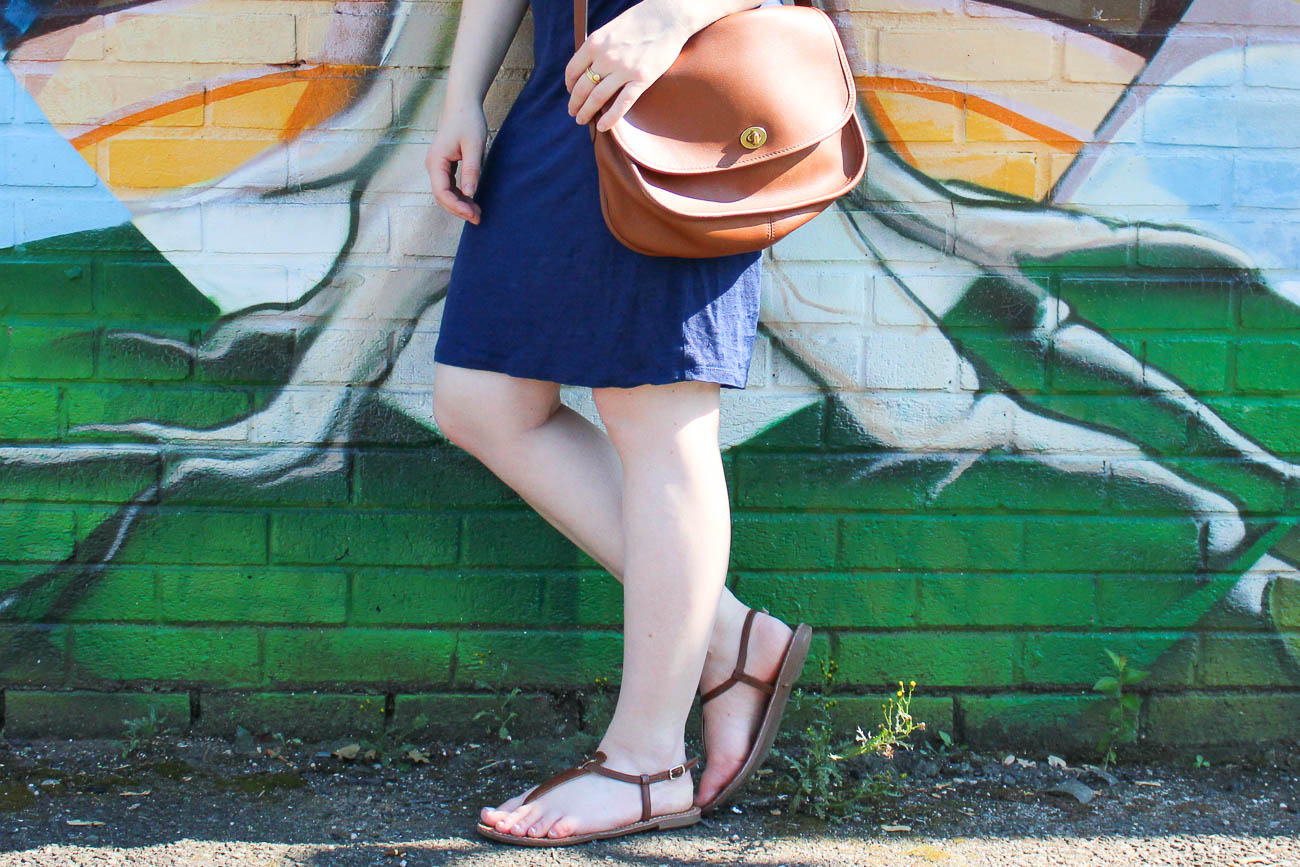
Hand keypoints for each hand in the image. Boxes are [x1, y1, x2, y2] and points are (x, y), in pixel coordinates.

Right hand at [426, 104, 486, 224]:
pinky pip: (449, 185)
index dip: (457, 207)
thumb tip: (470, 194)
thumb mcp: (474, 146)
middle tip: (478, 218)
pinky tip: (472, 200)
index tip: (473, 214)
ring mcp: (437, 165)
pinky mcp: (444, 164)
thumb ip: (471, 170)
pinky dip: (460, 195)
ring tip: (477, 212)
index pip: (441, 192)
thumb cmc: (468, 122)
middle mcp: (433, 165)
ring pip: (445, 192)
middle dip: (459, 209)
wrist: (462, 104)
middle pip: (442, 196)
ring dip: (460, 204)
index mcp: (436, 161)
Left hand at [563, 0, 692, 131]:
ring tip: (581, 120)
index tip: (571, 91)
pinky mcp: (642, 79)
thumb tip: (588, 66)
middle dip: (575, 103)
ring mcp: (624, 69)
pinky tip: (603, 127)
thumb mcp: (612, 29)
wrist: (669, 16)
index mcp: (595, 42)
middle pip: (582, 87)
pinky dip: (610, 118)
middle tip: (573, 112)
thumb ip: (599, 47)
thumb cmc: (641, 20)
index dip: (569, 84)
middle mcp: (606, 57)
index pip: (573, 70)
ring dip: (586, 112)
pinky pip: (622, 104)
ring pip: (597, 98)